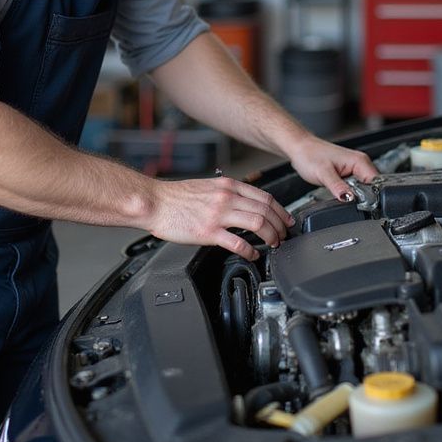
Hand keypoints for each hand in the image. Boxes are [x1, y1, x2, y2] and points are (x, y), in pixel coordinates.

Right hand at [143, 175, 294, 260]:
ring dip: (271, 236)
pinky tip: (253, 255)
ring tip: (273, 245)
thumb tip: (245, 204)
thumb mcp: (208, 186)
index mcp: (228, 186)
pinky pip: (237, 242)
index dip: (281, 210)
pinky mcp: (208, 232)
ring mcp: (218, 214)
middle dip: (280, 225)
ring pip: (257, 224)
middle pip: (266, 210)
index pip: (265, 196)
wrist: (155, 202)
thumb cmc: (177, 197)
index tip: (286, 220)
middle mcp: (226, 198)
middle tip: (284, 236)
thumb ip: (228, 193)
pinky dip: (250, 250)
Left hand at [287, 135, 377, 200]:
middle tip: (347, 199)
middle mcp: (361, 163)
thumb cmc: (309, 155)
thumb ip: (338, 187)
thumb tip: (350, 199)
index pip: (377, 183)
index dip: (372, 196)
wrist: (300, 148)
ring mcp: (355, 168)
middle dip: (364, 197)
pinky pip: (357, 187)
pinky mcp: (349, 174)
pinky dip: (351, 193)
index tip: (361, 204)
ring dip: (357, 196)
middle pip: (373, 187)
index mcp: (360, 161)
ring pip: (365, 189)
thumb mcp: (324, 174)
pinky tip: (341, 193)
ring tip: (342, 194)